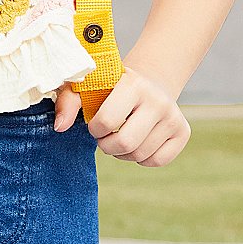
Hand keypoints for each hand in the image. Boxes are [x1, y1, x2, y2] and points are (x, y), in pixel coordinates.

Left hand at [54, 67, 189, 165]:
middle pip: (126, 143)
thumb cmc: (110, 88)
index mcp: (134, 84)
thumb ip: (68, 102)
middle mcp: (158, 100)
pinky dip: (142, 159)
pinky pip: (157, 161)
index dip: (95, 129)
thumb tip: (60, 127)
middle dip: (108, 146)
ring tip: (121, 136)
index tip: (95, 123)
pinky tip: (139, 142)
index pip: (107, 121)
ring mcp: (173, 117)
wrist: (148, 82)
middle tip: (105, 137)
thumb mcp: (88, 86)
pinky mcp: (183, 132)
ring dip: (123, 153)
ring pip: (140, 154)